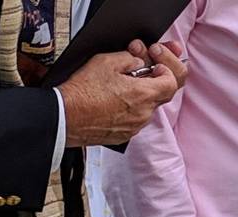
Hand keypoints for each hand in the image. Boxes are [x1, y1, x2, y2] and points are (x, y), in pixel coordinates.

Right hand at [59, 40, 185, 146]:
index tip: (155, 66)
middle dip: (154, 82)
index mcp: (144, 94)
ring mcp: (135, 127)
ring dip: (140, 97)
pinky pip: (135, 120)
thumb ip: (129, 59)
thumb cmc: (82, 91)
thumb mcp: (105, 62)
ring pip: (147, 109)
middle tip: (138, 73)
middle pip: (161, 96)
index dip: (167, 71)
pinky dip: (129, 110)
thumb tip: (139, 62)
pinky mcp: (125, 135)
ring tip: (119, 88)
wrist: (64, 117)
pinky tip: (113, 102)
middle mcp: (144, 114)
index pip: (172, 82)